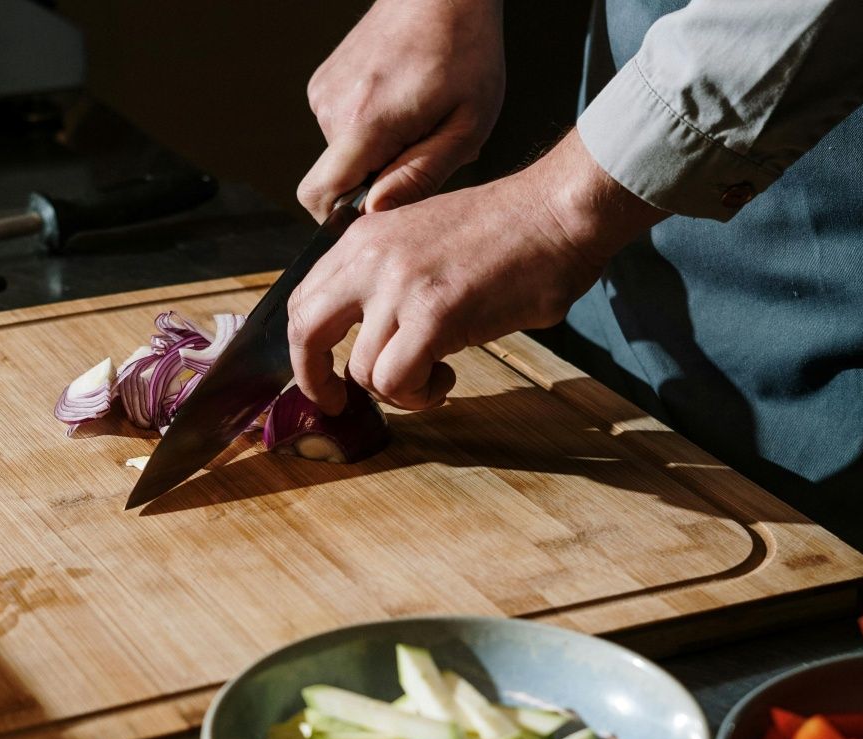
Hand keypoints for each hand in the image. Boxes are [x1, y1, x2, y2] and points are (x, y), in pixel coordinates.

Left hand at [287, 130, 670, 413]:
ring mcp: (398, 286)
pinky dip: (419, 394)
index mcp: (363, 238)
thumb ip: (385, 275)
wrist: (558, 211)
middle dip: (314, 380)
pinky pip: (397, 381)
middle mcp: (369, 259)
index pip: (304, 300)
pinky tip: (446, 376)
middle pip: (306, 333)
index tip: (322, 373)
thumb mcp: (421, 238)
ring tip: (435, 375)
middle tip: (338, 402)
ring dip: (398, 389)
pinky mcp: (433, 316)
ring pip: (362, 371)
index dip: (305, 348)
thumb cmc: (507, 229)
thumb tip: (364, 329)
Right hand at [298, 0, 505, 221]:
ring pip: (342, 154)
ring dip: (377, 151)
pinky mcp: (324, 83)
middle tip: (420, 149)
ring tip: (416, 119)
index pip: (318, 196)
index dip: (341, 217)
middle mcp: (332, 107)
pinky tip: (400, 103)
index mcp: (365, 122)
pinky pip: (341, 128)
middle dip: (374, 180)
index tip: (379, 209)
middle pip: (336, 179)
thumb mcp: (466, 126)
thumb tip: (376, 212)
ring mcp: (323, 92)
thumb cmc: (465, 51)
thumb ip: (420, 176)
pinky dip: (369, 129)